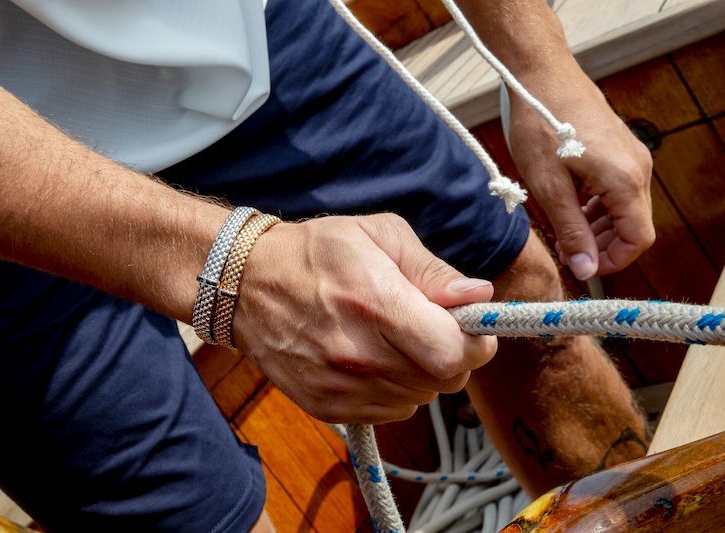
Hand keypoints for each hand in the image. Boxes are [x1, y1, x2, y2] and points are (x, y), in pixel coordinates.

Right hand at [233, 213, 496, 423]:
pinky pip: (391, 412)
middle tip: (430, 327)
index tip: (468, 326)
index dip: (474, 342)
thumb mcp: (379, 236)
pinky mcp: (326, 406)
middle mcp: (358, 353)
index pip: (452, 353)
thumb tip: (479, 296)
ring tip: (396, 340)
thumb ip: (433, 270)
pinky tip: (374, 359)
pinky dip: (395, 389)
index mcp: (376, 303)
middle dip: (451, 354)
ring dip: (422, 373)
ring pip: (420, 399)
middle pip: (443, 380)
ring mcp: (339, 386)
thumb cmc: (317, 251)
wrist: (246, 284)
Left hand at [508, 64, 654, 279]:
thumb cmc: (540, 126)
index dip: (611, 261)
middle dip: (600, 246)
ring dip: (596, 227)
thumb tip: (586, 269)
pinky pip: (615, 190)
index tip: (580, 267)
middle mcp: (637, 169)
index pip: (638, 239)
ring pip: (623, 209)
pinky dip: (595, 206)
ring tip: (561, 231)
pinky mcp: (618, 149)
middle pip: (633, 226)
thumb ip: (571, 230)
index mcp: (626, 180)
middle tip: (564, 251)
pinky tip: (566, 205)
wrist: (539, 75)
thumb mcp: (548, 186)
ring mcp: (630, 156)